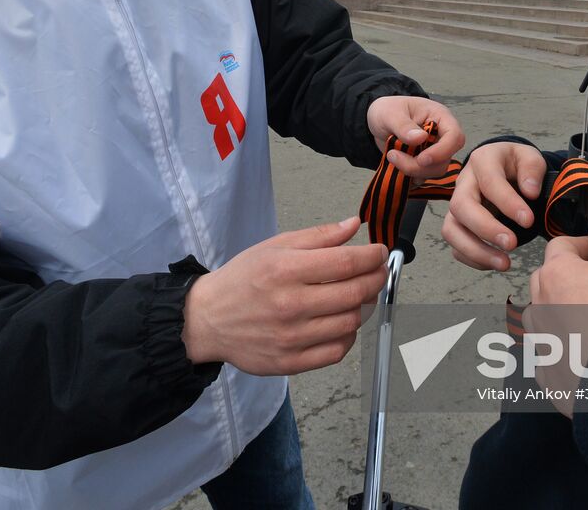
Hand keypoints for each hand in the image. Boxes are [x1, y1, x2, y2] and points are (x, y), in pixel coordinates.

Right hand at [182, 216, 388, 375]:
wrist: (207, 319)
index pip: (347, 263)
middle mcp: (290, 304)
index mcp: (285, 270)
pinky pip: (337, 351)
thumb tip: (354, 225)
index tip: (380, 252)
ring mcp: (291, 337)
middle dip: (376, 279)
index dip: (372, 256)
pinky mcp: (291, 362)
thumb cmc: (242, 279)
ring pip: (351, 323)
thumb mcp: (275, 246)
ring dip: (365, 306)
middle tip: (378, 272)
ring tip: (362, 295)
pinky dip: (349, 335)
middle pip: (355, 293)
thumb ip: (318, 237)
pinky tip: (344, 321)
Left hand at [366, 96, 465, 183]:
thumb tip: (420, 138)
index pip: (455, 136)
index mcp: (440, 117)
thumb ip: (404, 125)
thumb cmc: (388, 109)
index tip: (421, 159)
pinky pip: (423, 177)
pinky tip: (396, 166)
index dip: (442, 151)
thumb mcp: (390, 113)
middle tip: (393, 155)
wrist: (378, 120)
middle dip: (421, 165)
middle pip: (445, 159)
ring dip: (413, 171)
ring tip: (391, 155)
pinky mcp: (425, 164)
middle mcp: (441, 136)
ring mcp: (434, 151)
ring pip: (435, 171)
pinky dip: (410, 176)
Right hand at [442, 141, 546, 270]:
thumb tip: (530, 192)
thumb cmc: (516, 164)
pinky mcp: (457, 224)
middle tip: (512, 244)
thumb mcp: (530, 157)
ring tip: (504, 263)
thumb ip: (533, 169)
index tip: (528, 220)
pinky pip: (455, 246)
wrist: (505, 170)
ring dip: (475, 250)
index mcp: (482, 160)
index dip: (507, 202)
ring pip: (451, 229)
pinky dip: (473, 259)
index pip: (489, 181)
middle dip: (485, 228)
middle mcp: (463, 182)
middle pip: (461, 206)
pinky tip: (495, 263)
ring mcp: (457, 205)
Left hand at [526, 213, 587, 415]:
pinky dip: (563, 349)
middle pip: (548, 279)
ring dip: (562, 312)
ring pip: (543, 316)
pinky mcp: (548, 375)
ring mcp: (540, 343)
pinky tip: (587, 352)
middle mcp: (539, 307)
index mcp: (555, 275)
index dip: (587, 245)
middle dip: (572, 276)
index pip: (562, 245)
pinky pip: (549, 354)